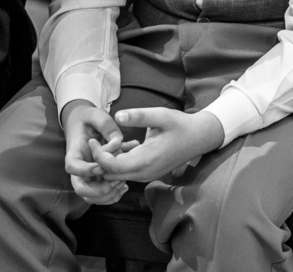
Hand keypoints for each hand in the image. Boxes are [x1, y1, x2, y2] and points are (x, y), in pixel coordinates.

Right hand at [62, 100, 136, 204]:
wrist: (85, 123)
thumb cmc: (90, 118)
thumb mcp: (97, 115)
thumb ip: (106, 126)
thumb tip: (117, 142)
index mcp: (75, 152)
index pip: (72, 167)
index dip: (85, 170)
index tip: (101, 167)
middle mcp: (78, 168)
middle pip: (80, 188)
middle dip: (98, 189)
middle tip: (117, 179)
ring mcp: (86, 175)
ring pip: (90, 196)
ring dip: (107, 195)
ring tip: (123, 184)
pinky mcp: (95, 179)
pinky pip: (100, 195)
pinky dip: (112, 196)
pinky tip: (125, 186)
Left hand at [92, 108, 223, 182]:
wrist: (200, 138)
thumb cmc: (181, 125)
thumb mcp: (162, 116)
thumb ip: (139, 116)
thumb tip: (117, 116)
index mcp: (145, 160)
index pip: (110, 167)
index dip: (97, 155)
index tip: (93, 139)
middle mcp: (143, 173)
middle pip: (109, 175)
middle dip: (99, 160)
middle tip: (99, 140)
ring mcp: (145, 176)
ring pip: (116, 176)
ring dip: (108, 162)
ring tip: (109, 142)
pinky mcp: (146, 175)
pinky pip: (125, 174)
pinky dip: (118, 163)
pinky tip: (122, 147)